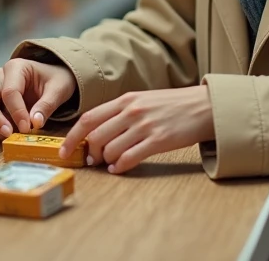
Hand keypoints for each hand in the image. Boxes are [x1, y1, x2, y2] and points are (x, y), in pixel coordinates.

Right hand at [0, 59, 77, 138]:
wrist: (52, 79)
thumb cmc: (56, 80)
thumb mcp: (59, 89)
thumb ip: (47, 105)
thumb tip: (35, 123)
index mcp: (16, 67)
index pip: (9, 92)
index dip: (16, 112)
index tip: (27, 128)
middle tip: (9, 135)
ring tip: (11, 135)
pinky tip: (8, 132)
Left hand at [61, 87, 215, 174]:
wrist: (203, 106)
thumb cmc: (173, 105)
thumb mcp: (144, 99)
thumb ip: (121, 111)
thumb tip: (97, 131)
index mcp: (126, 99)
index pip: (89, 118)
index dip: (73, 136)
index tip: (65, 150)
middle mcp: (132, 111)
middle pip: (97, 136)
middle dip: (90, 152)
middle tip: (91, 160)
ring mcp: (145, 125)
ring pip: (111, 149)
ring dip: (105, 161)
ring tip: (109, 164)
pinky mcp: (158, 140)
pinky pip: (130, 157)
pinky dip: (120, 166)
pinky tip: (120, 168)